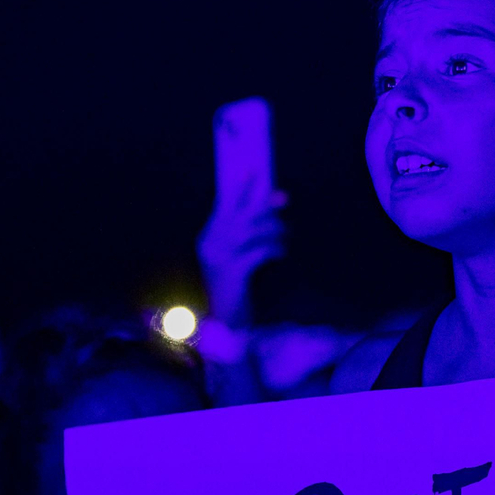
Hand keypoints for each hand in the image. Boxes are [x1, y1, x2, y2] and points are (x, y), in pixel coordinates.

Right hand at [197, 145, 286, 329]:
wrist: (224, 324)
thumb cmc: (233, 287)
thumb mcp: (233, 258)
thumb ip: (241, 236)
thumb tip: (267, 208)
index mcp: (207, 238)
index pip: (222, 204)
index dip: (240, 188)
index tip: (255, 171)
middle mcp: (210, 245)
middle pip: (239, 214)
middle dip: (263, 203)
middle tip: (284, 197)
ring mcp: (220, 259)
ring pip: (252, 231)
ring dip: (275, 230)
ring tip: (286, 236)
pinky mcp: (233, 273)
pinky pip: (259, 252)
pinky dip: (274, 249)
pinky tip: (281, 252)